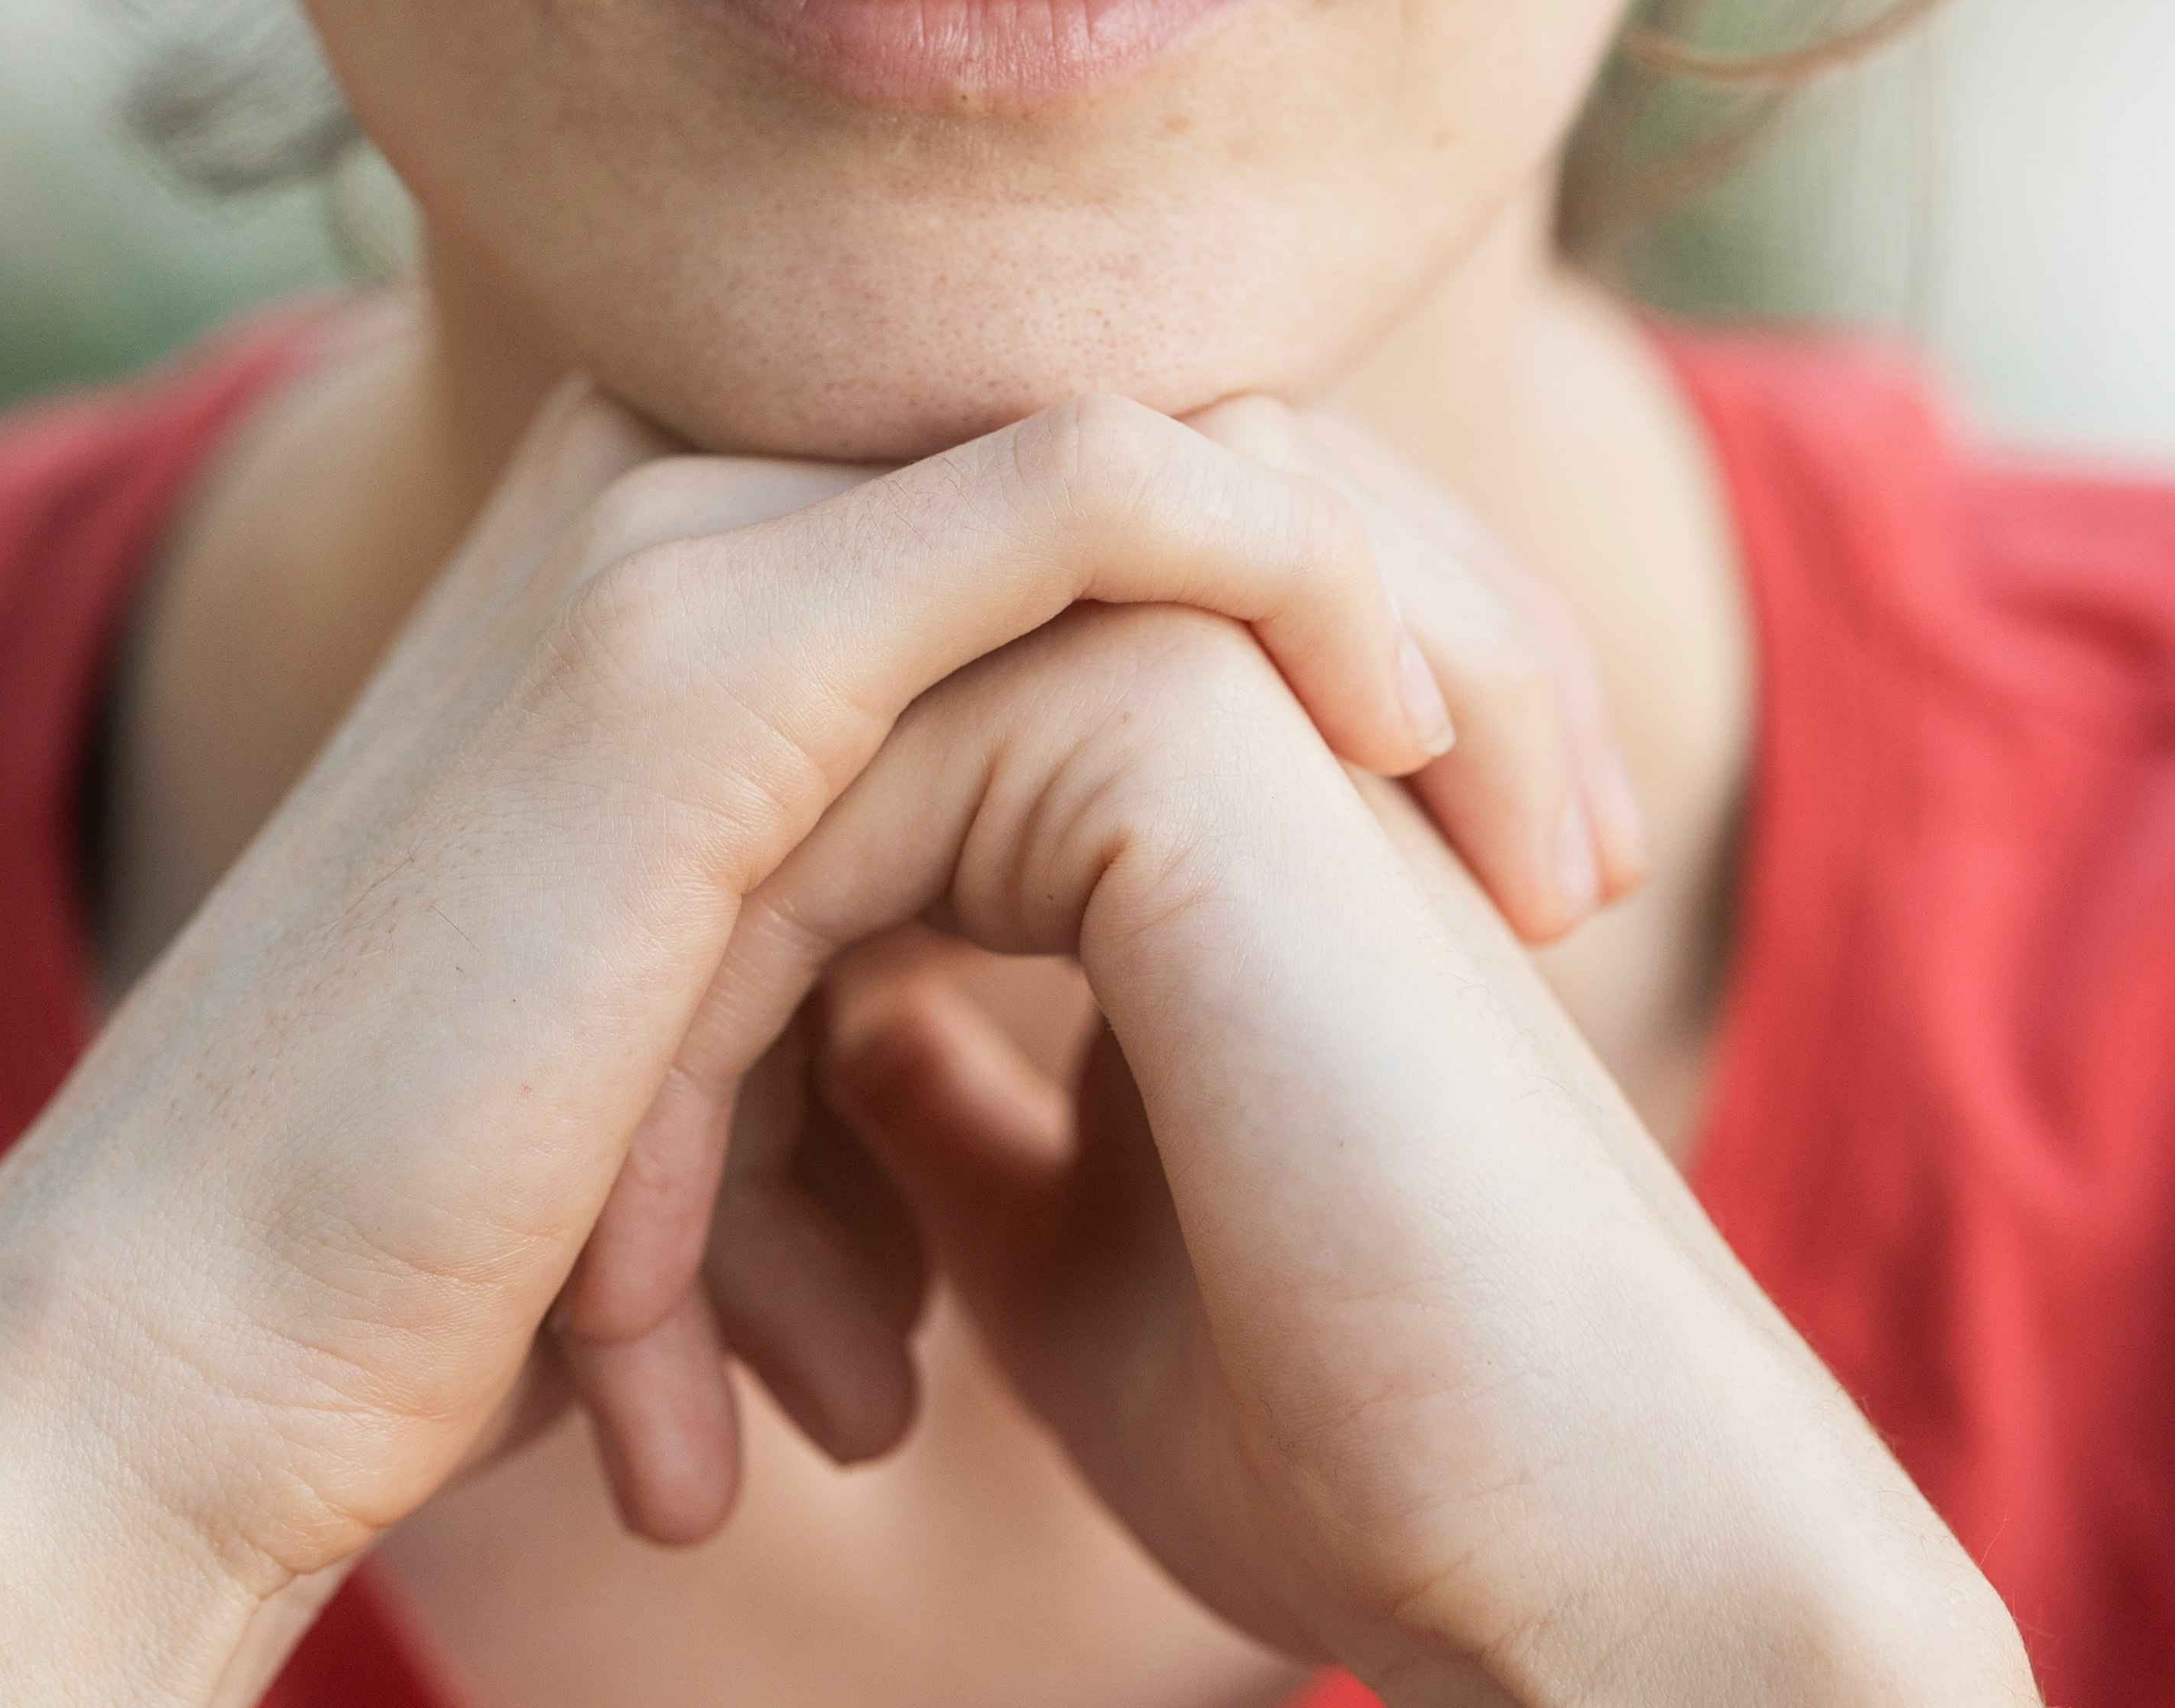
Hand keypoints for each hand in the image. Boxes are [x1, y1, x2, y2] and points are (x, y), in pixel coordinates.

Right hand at [0, 381, 1627, 1707]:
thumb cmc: (440, 1262)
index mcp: (686, 562)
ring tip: (1549, 858)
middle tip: (1581, 840)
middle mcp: (675, 489)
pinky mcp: (698, 649)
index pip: (1105, 487)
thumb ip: (859, 973)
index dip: (1343, 618)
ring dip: (1411, 627)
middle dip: (1424, 619)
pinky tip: (1407, 746)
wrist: (179, 1360)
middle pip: (1175, 443)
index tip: (1505, 841)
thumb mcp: (712, 1063)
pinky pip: (1091, 504)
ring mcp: (673, 537)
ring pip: (1178, 452)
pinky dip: (1289, 582)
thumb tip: (1012, 1086)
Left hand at [582, 592, 2031, 1707]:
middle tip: (612, 1369)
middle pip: (749, 804)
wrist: (1562, 1522)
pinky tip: (672, 1347)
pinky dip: (679, 1108)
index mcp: (1170, 781)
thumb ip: (931, 1099)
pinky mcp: (1170, 714)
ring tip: (636, 1385)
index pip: (800, 834)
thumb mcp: (1057, 1240)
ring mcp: (1184, 651)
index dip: (685, 1080)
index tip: (644, 1354)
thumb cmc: (1338, 1420)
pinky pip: (789, 844)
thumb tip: (805, 1043)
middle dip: (639, 1091)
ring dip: (645, 1115)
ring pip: (739, 819)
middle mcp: (1175, 665)